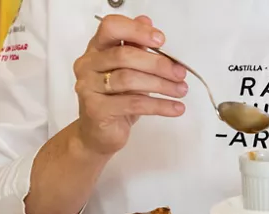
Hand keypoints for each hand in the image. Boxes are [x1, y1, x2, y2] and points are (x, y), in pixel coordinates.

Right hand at [72, 14, 187, 154]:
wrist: (97, 135)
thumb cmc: (114, 100)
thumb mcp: (128, 71)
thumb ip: (135, 47)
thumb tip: (147, 23)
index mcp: (95, 49)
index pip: (111, 27)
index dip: (137, 31)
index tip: (161, 40)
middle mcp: (88, 65)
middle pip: (124, 55)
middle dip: (158, 63)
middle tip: (179, 72)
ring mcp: (88, 87)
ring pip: (129, 79)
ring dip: (161, 85)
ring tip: (180, 90)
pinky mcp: (96, 109)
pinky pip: (133, 103)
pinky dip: (159, 105)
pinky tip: (174, 108)